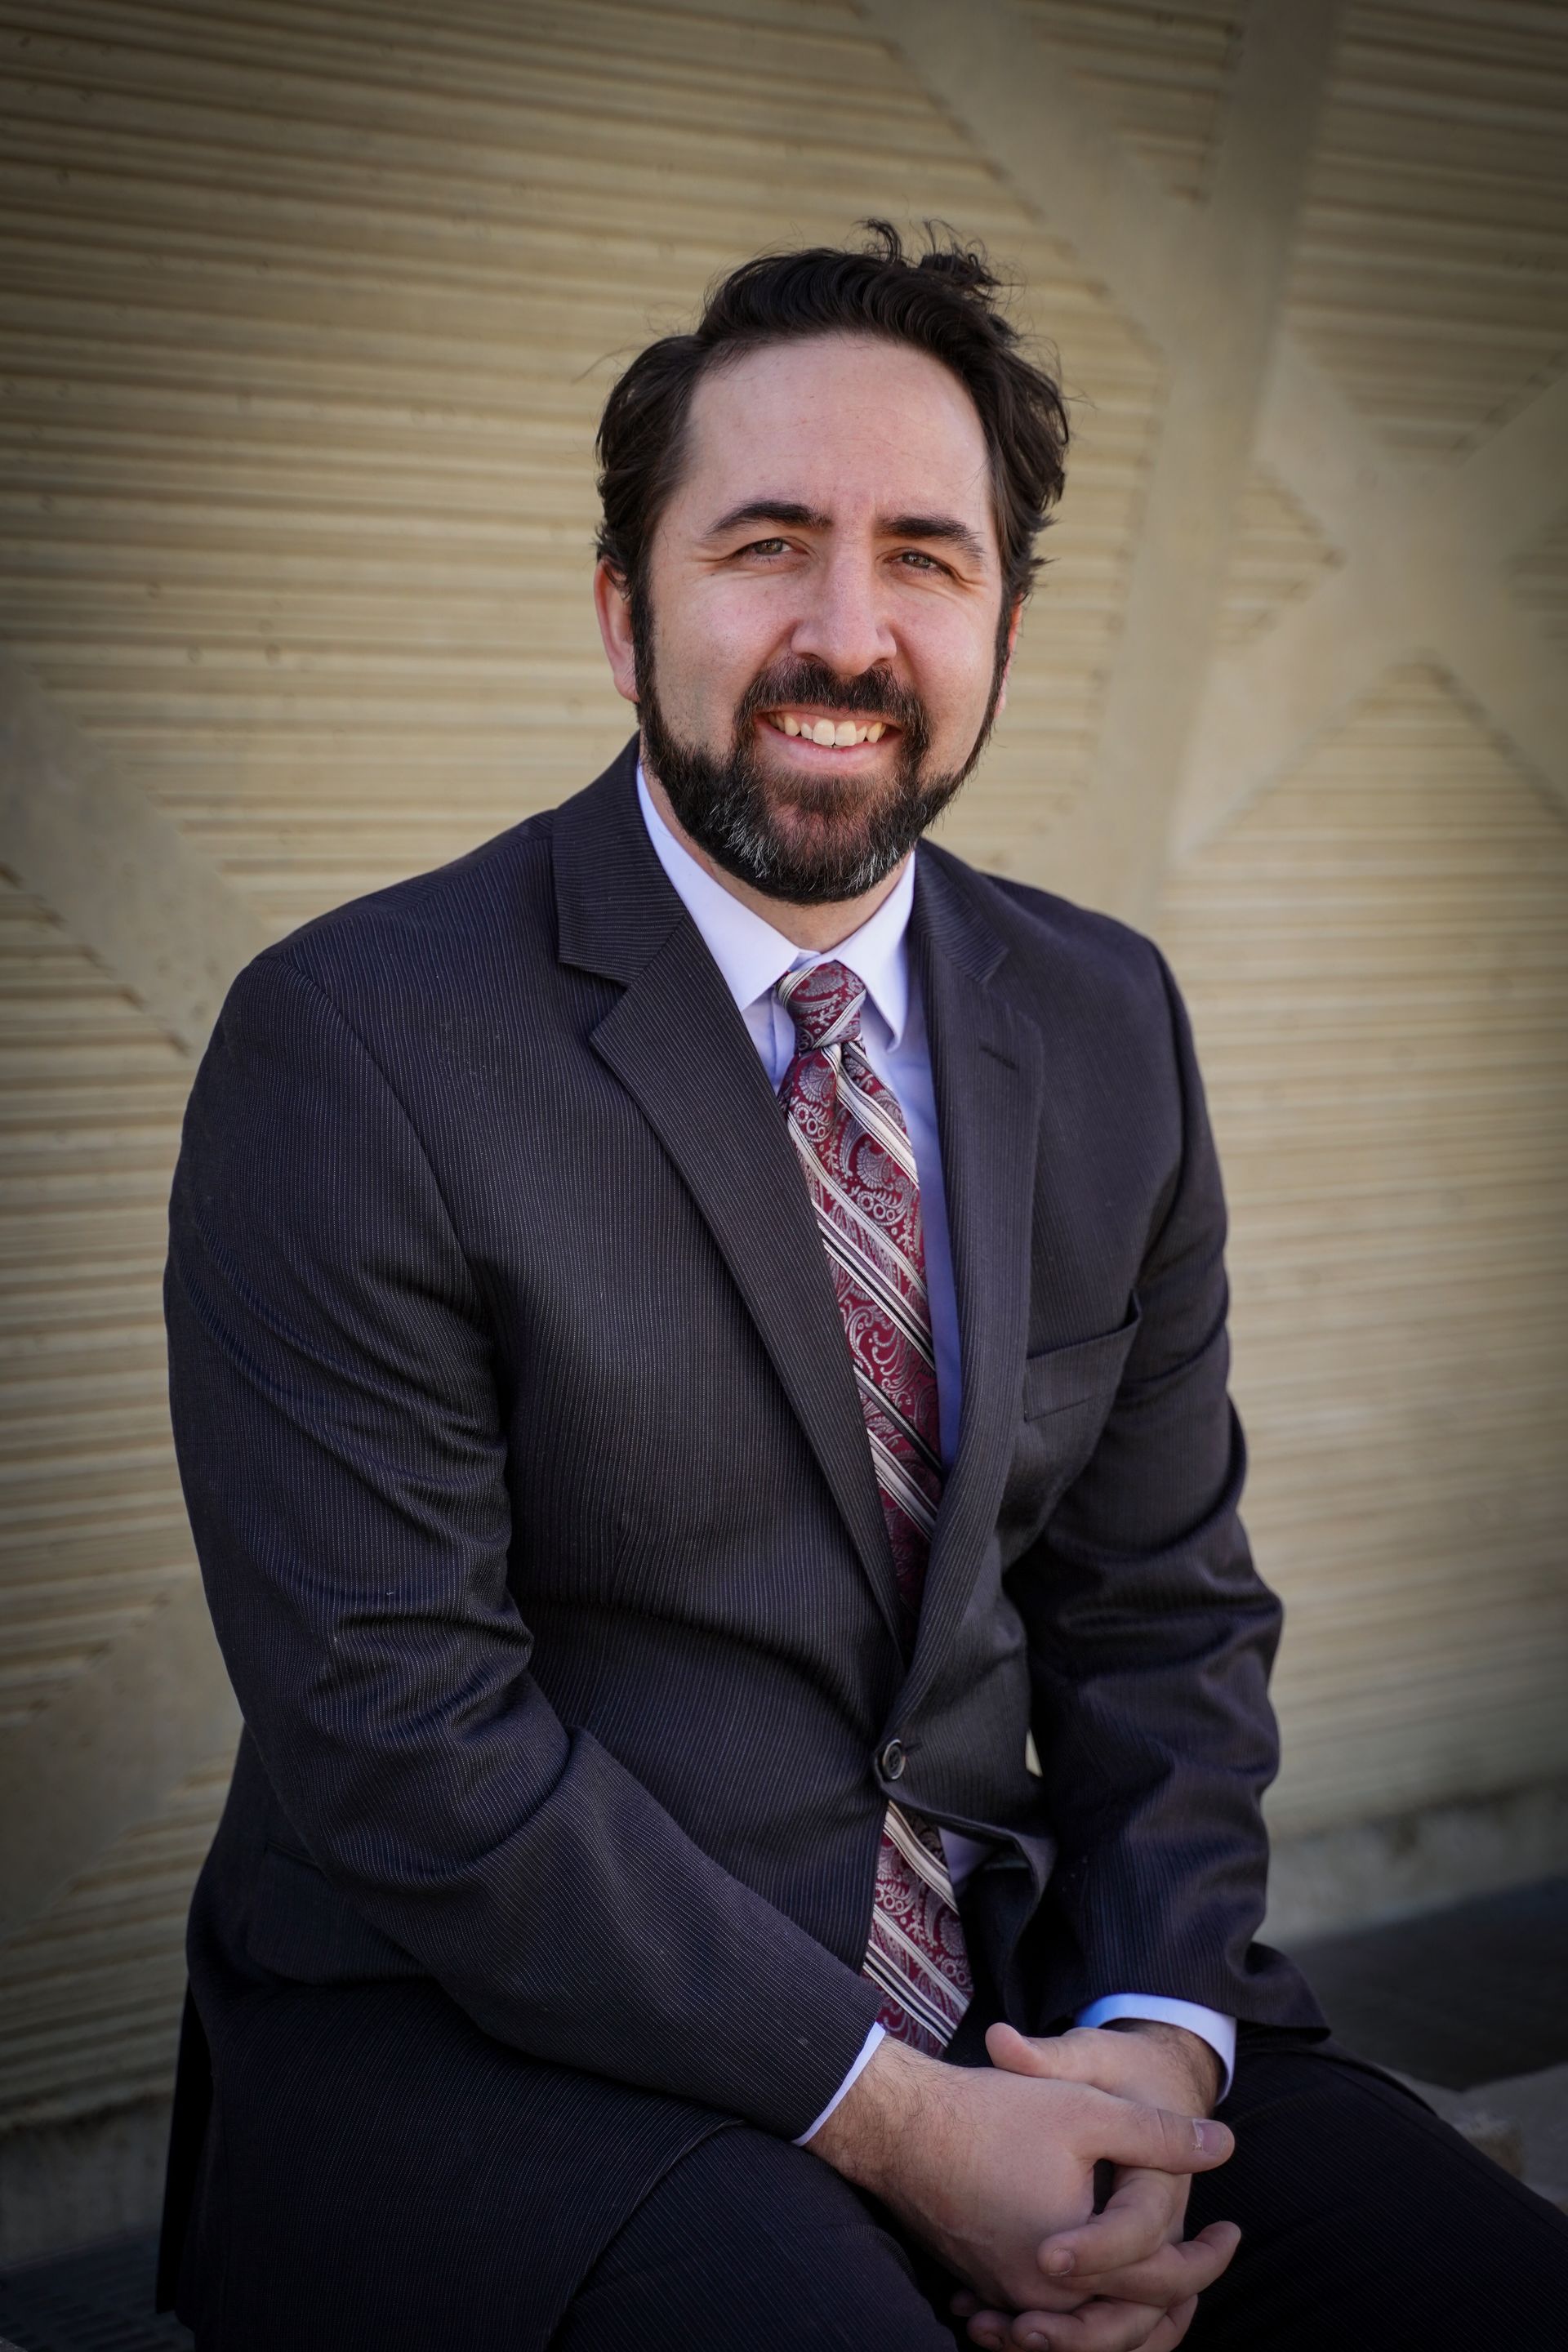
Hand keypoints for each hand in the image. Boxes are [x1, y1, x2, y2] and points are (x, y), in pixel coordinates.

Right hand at [806, 2032, 1233, 2323]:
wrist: (901, 2125)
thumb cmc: (992, 2113)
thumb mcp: (1087, 2108)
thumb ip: (1159, 2134)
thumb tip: (1225, 2146)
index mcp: (1074, 2262)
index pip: (1161, 2282)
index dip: (1207, 2259)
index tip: (1231, 2230)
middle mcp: (1038, 2298)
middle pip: (1124, 2322)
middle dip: (1173, 2298)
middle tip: (1204, 2261)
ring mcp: (1006, 2296)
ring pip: (1084, 2325)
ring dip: (1125, 2309)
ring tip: (1159, 2278)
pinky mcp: (984, 2285)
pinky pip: (1045, 2314)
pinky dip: (1077, 2308)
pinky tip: (1094, 2281)